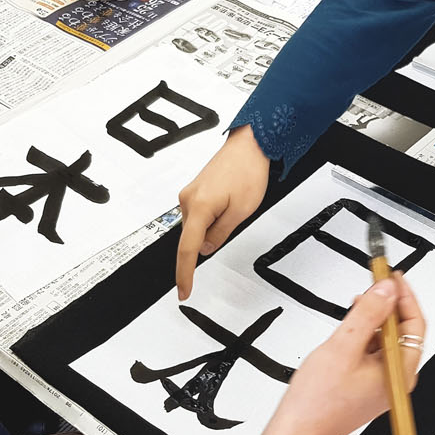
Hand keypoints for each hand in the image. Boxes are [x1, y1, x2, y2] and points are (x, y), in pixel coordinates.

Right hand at [176, 125, 270, 299]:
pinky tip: (228, 204)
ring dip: (214, 226)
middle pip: (193, 237)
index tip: (184, 290)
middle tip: (235, 217)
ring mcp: (189, 194)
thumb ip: (221, 233)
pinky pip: (200, 214)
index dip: (185, 273)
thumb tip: (206, 249)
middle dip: (211, 239)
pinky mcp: (195, 190)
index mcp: (199, 207)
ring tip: (235, 204)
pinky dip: (212, 218)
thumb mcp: (241, 211)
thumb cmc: (248, 171)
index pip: (187, 249)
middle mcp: (188, 200)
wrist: (250, 144)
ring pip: (198, 226)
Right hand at [268, 274, 426, 434]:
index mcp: (400, 373)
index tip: (391, 276)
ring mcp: (382, 386)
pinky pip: (373, 355)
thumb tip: (386, 290)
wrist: (297, 432)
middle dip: (388, 305)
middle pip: (402, 332)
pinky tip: (349, 329)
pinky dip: (364, 337)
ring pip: (386, 342)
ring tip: (357, 305)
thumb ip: (368, 314)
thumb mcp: (344, 346)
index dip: (404, 295)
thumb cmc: (318, 403)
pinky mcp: (368, 387)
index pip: (415, 323)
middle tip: (375, 283)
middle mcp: (396, 381)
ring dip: (374, 320)